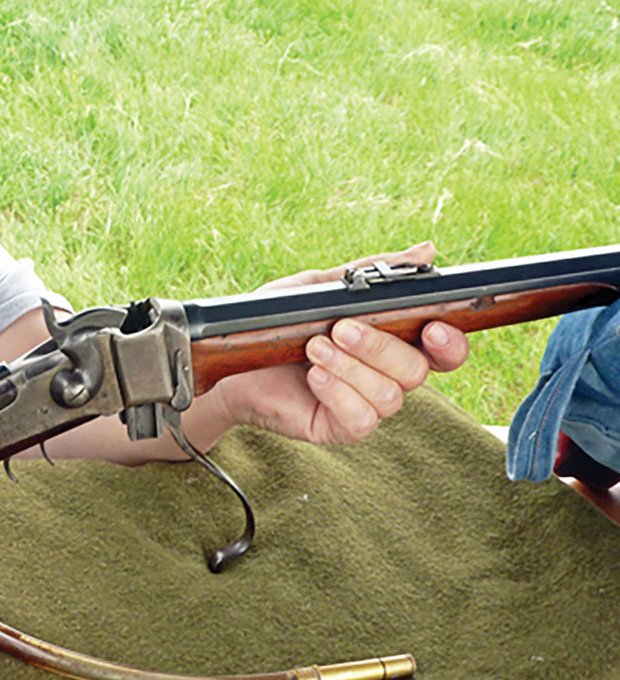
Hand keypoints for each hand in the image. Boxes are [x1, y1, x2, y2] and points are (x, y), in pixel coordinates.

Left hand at [209, 242, 469, 444]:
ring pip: (389, 395)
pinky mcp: (338, 428)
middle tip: (340, 327)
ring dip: (350, 366)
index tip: (431, 326)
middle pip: (417, 370)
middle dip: (379, 347)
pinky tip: (313, 376)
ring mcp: (364, 405)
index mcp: (391, 342)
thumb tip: (427, 252)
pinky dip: (338, 392)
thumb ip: (371, 274)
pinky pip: (360, 419)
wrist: (230, 362)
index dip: (449, 342)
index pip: (443, 350)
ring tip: (313, 347)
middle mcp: (384, 376)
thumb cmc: (276, 325)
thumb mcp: (321, 289)